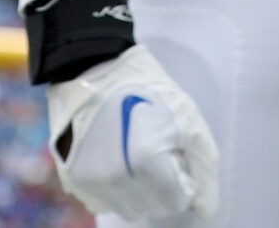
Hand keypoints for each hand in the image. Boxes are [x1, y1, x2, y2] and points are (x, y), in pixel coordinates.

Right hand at [46, 45, 219, 223]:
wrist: (94, 67)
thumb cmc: (148, 90)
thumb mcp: (189, 121)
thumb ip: (204, 170)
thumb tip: (206, 211)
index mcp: (148, 163)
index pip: (176, 202)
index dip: (182, 180)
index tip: (177, 157)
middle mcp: (117, 179)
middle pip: (152, 207)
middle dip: (161, 187)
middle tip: (158, 153)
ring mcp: (91, 180)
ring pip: (126, 208)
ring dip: (137, 191)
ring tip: (135, 155)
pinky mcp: (73, 177)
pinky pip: (102, 201)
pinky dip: (113, 188)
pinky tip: (115, 158)